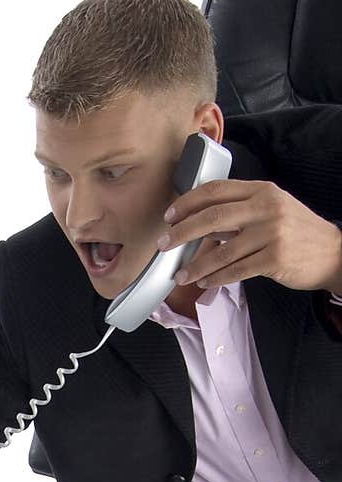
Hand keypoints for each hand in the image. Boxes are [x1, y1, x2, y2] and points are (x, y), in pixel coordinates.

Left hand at [157, 178, 341, 293]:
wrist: (331, 252)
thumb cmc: (296, 232)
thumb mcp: (271, 209)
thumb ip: (240, 211)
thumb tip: (199, 222)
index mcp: (261, 190)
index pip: (216, 190)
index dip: (188, 202)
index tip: (169, 216)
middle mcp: (266, 208)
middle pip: (212, 217)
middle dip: (182, 232)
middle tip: (164, 244)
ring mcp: (272, 233)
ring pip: (222, 251)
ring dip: (196, 265)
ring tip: (181, 275)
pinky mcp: (275, 259)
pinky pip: (236, 271)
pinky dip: (216, 278)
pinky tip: (204, 282)